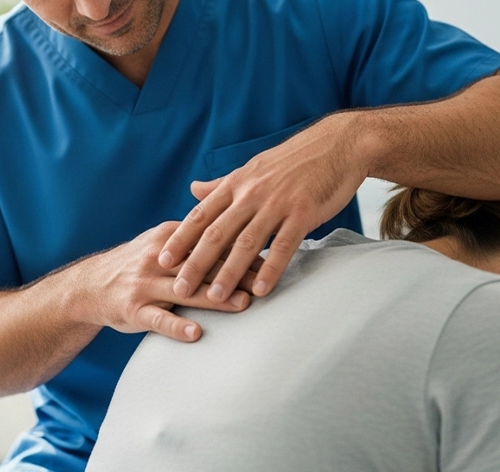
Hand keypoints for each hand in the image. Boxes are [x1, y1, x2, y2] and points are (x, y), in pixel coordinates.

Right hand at [77, 221, 253, 341]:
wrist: (90, 285)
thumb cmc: (137, 264)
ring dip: (216, 298)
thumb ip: (196, 238)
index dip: (240, 245)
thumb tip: (238, 233)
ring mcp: (145, 285)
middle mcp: (158, 259)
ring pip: (186, 291)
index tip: (269, 250)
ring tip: (243, 304)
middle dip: (237, 272)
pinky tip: (196, 332)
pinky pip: (158, 319)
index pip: (210, 239)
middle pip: (204, 264)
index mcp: (169, 237)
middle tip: (267, 279)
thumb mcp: (163, 242)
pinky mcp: (134, 310)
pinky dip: (177, 326)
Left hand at [158, 113, 369, 301]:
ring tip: (215, 297)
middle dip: (195, 262)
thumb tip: (192, 189)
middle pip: (217, 232)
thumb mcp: (252, 168)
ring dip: (228, 272)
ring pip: (246, 242)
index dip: (180, 239)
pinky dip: (270, 268)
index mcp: (237, 184)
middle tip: (180, 288)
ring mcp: (277, 203)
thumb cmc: (293, 161)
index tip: (162, 260)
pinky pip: (284, 245)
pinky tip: (259, 289)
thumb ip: (222, 184)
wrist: (337, 145)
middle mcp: (252, 193)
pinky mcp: (304, 212)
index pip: (201, 215)